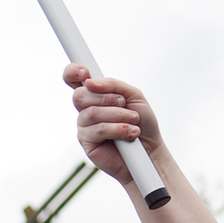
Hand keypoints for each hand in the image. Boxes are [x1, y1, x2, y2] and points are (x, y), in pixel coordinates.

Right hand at [64, 65, 162, 187]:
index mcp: (94, 95)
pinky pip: (97, 130)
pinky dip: (118, 129)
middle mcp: (86, 110)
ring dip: (118, 115)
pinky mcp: (87, 143)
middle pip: (80, 95)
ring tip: (134, 121)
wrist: (151, 150)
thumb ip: (113, 85)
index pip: (73, 79)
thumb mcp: (133, 96)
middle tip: (124, 103)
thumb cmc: (142, 123)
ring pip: (92, 113)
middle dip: (107, 98)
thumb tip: (89, 82)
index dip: (72, 72)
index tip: (85, 72)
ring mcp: (84, 127)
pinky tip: (130, 133)